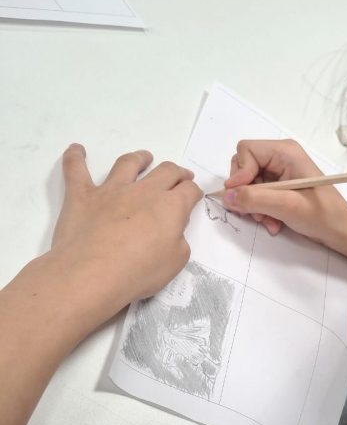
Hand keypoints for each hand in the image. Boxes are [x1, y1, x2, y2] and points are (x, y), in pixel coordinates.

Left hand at [51, 144, 201, 317]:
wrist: (91, 274)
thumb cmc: (138, 272)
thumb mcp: (175, 262)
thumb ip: (178, 240)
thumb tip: (171, 230)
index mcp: (170, 207)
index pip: (189, 191)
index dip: (194, 193)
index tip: (193, 197)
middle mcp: (143, 191)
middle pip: (165, 171)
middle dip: (176, 172)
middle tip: (179, 176)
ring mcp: (111, 190)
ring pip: (128, 164)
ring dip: (139, 158)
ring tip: (143, 157)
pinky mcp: (81, 195)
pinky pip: (76, 170)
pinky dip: (75, 157)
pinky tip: (76, 149)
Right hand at [224, 139, 346, 267]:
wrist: (341, 232)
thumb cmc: (322, 216)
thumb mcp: (287, 206)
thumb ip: (255, 199)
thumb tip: (226, 196)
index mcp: (286, 152)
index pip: (246, 151)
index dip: (239, 173)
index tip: (241, 196)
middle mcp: (281, 157)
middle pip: (243, 167)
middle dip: (246, 193)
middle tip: (257, 213)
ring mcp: (280, 172)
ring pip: (247, 184)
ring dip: (253, 206)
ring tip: (269, 221)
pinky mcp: (279, 187)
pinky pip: (257, 195)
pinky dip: (260, 210)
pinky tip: (273, 222)